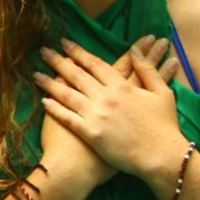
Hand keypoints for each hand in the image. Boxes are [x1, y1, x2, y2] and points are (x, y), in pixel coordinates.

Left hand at [35, 37, 186, 193]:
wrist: (159, 156)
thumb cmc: (164, 126)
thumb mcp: (162, 93)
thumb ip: (147, 70)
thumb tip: (136, 50)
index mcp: (121, 86)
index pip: (95, 64)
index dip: (79, 52)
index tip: (65, 43)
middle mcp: (105, 97)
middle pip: (77, 75)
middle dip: (59, 61)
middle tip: (44, 51)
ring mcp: (95, 115)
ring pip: (67, 94)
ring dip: (50, 83)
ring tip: (36, 73)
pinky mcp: (90, 134)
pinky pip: (68, 118)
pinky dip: (55, 109)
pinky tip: (44, 101)